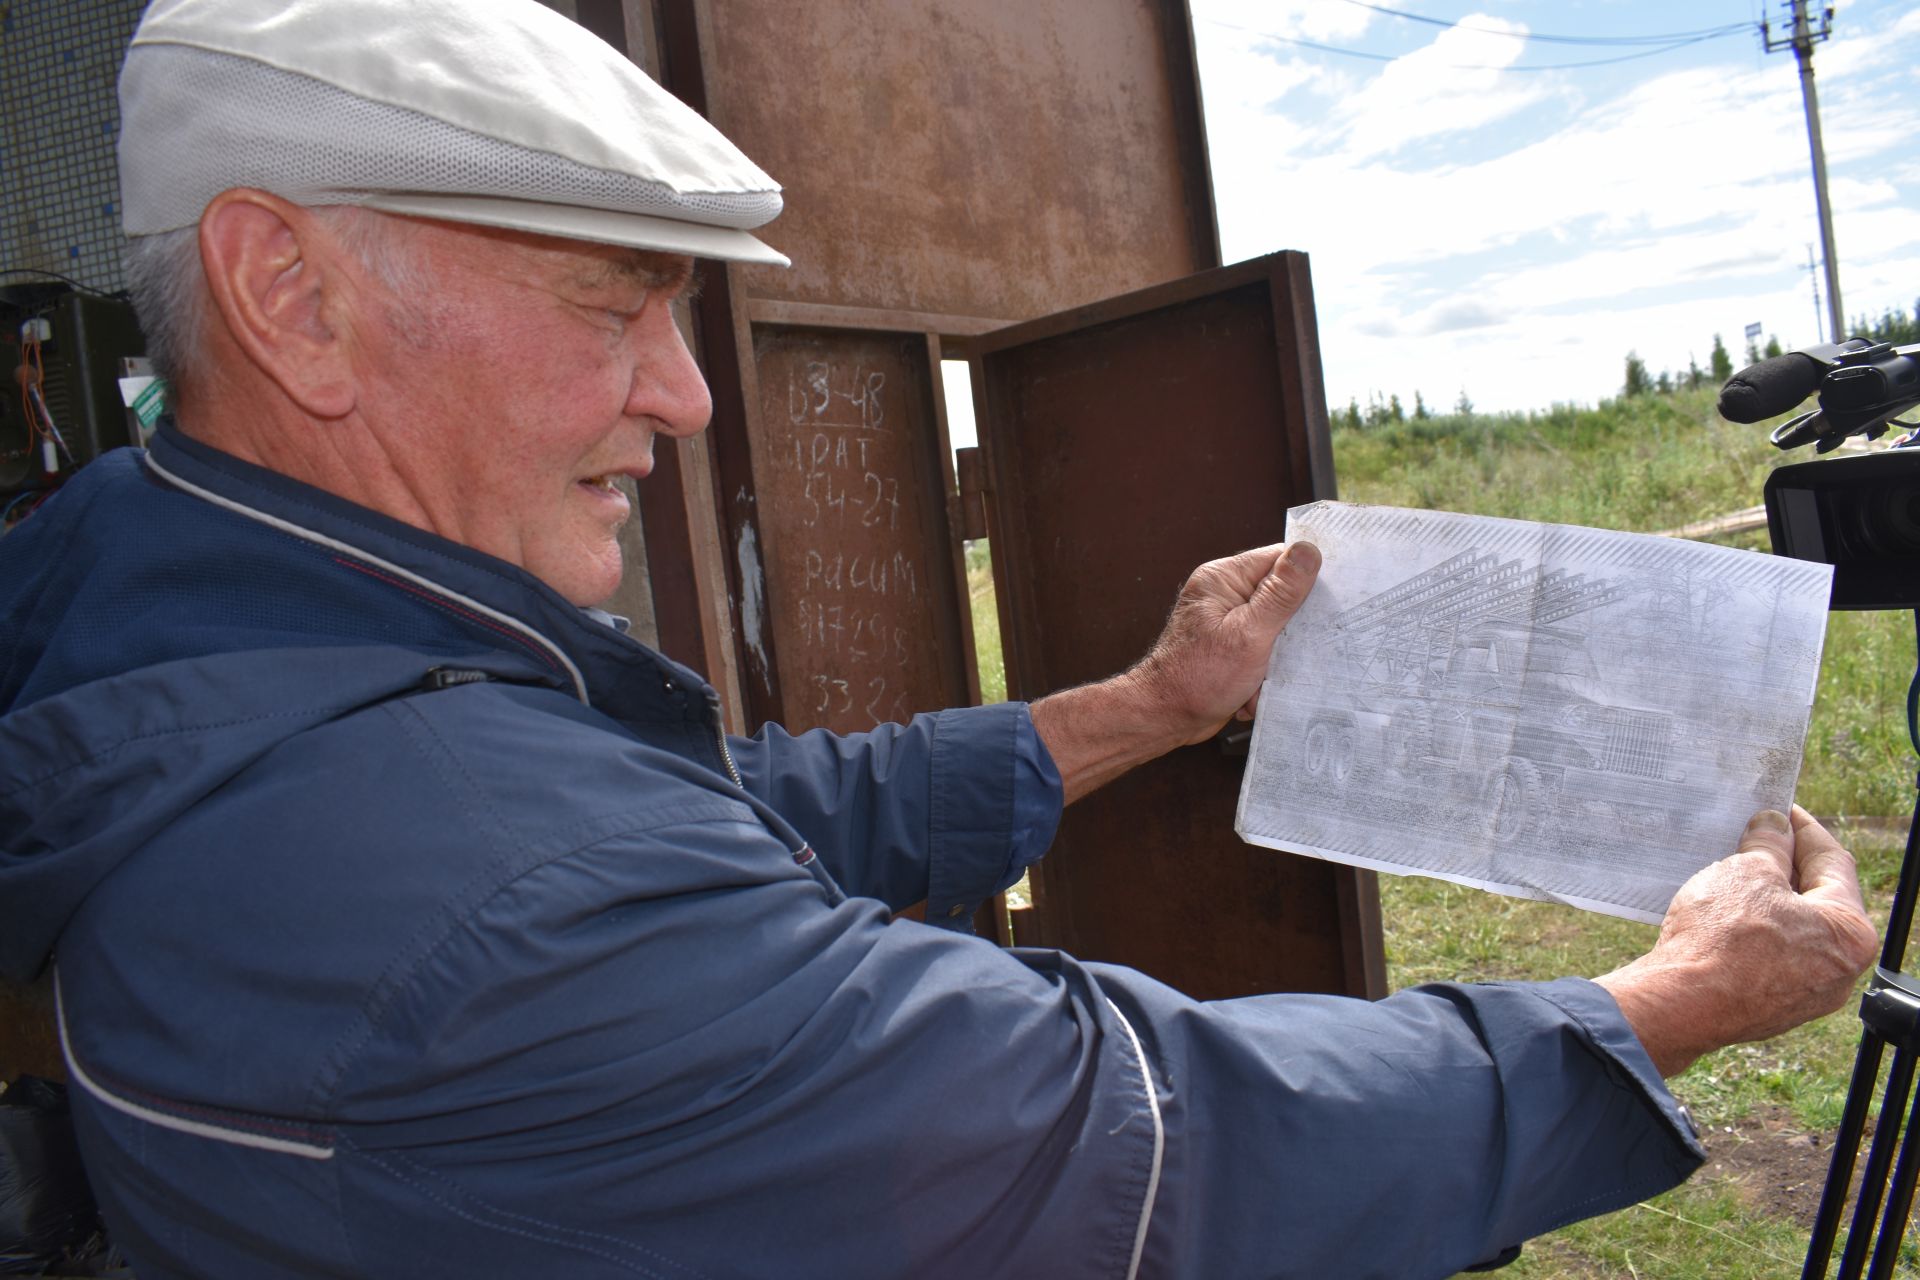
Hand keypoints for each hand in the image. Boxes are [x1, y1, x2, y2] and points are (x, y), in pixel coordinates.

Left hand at [1031, 541, 1319, 802]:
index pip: (1278, 560)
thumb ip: (1280, 593)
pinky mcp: (1230, 646)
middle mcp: (1223, 594)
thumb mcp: (1250, 633)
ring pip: (1275, 627)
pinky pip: (1263, 649)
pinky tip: (1254, 688)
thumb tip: (1307, 551)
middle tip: (1291, 648)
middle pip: (1280, 595)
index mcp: (1224, 578)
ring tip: (1262, 674)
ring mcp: (1226, 620)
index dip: (1306, 579)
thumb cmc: (1197, 677)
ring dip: (1277, 655)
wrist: (1165, 718)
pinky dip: (1265, 670)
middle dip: (1291, 628)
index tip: (1328, 601)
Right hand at [1595, 807, 1877, 1076]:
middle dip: (1784, 865)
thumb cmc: (1723, 937)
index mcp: (1850, 932)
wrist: (1682, 1004)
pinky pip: (1769, 957)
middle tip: (1755, 836)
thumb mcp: (1747, 872)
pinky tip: (1724, 914)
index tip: (1780, 808)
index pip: (1833, 862)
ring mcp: (1807, 994)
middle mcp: (1840, 969)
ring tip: (1733, 871)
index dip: (1802, 829)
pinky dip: (1753, 931)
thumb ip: (1769, 846)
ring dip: (1766, 899)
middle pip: (1816, 899)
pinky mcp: (1773, 1007)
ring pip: (1792, 931)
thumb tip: (1774, 827)